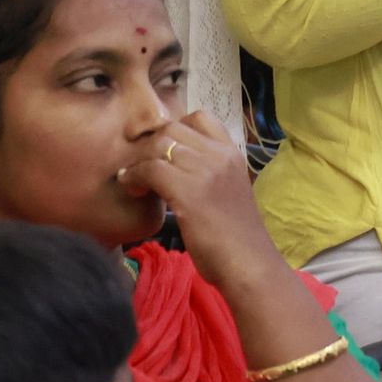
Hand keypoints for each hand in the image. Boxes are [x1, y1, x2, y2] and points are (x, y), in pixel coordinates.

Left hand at [116, 110, 283, 294]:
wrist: (249, 264)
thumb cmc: (237, 238)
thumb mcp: (228, 192)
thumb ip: (208, 174)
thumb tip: (176, 168)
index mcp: (232, 153)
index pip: (200, 117)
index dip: (174, 128)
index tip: (162, 151)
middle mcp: (220, 155)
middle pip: (173, 127)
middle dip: (150, 144)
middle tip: (141, 167)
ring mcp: (205, 171)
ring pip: (159, 144)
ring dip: (139, 160)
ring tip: (134, 180)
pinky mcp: (189, 192)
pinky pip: (150, 168)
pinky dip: (134, 176)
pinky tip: (132, 188)